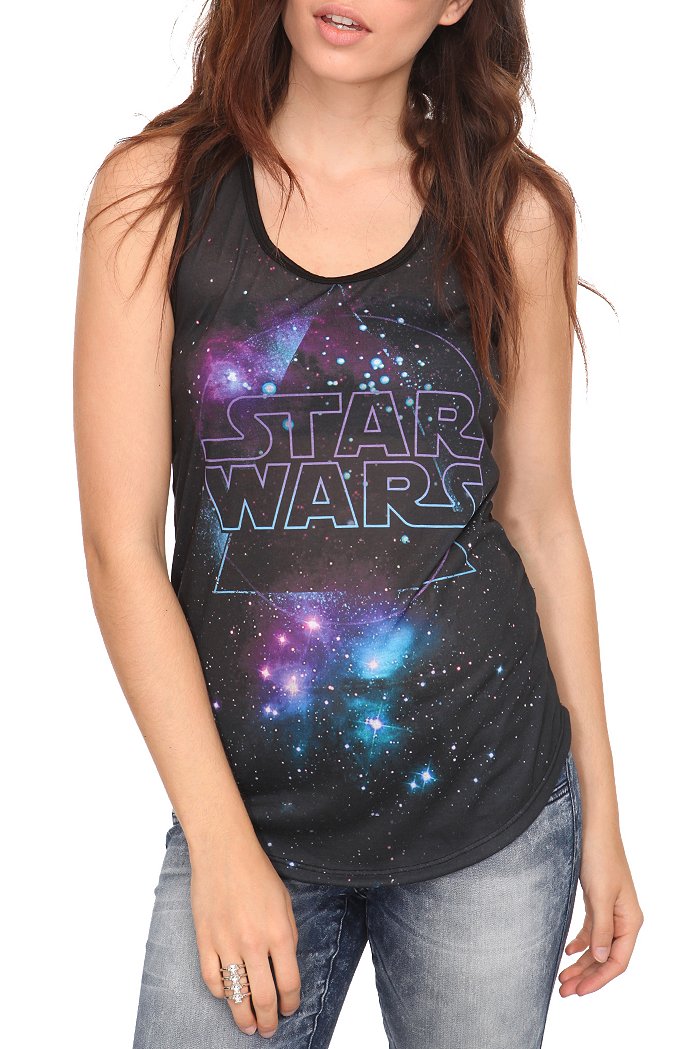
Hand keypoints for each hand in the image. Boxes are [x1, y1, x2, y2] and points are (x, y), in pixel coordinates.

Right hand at [189, 834, 300, 1036]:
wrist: (224, 852)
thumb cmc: (258, 873)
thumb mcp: (285, 903)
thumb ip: (288, 936)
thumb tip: (285, 966)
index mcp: (279, 933)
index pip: (289, 983)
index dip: (291, 1003)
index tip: (290, 1009)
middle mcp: (253, 943)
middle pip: (263, 997)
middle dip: (269, 1020)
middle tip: (270, 1029)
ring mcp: (226, 943)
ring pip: (236, 996)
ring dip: (244, 1017)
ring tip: (250, 1026)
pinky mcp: (204, 940)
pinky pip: (212, 979)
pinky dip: (221, 994)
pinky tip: (228, 997)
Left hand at [558, 826, 642, 995]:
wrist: (592, 827)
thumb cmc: (599, 856)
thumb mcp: (599, 895)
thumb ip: (601, 928)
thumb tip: (602, 958)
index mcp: (630, 920)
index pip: (618, 961)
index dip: (598, 979)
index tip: (578, 992)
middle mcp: (623, 919)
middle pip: (606, 957)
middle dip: (586, 975)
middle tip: (563, 990)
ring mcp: (611, 910)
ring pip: (597, 946)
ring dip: (581, 962)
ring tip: (561, 977)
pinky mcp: (598, 901)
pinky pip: (591, 930)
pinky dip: (580, 942)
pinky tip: (567, 951)